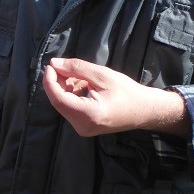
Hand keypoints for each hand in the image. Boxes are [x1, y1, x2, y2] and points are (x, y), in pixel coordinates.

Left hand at [42, 57, 189, 137]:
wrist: (144, 110)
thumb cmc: (127, 92)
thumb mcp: (102, 75)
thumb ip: (76, 68)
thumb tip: (54, 64)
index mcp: (88, 115)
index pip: (57, 98)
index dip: (50, 80)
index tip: (51, 65)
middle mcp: (82, 126)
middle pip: (59, 101)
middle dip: (58, 81)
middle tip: (65, 66)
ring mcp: (82, 129)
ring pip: (63, 103)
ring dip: (66, 87)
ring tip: (82, 76)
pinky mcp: (84, 126)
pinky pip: (70, 108)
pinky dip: (72, 94)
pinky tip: (83, 84)